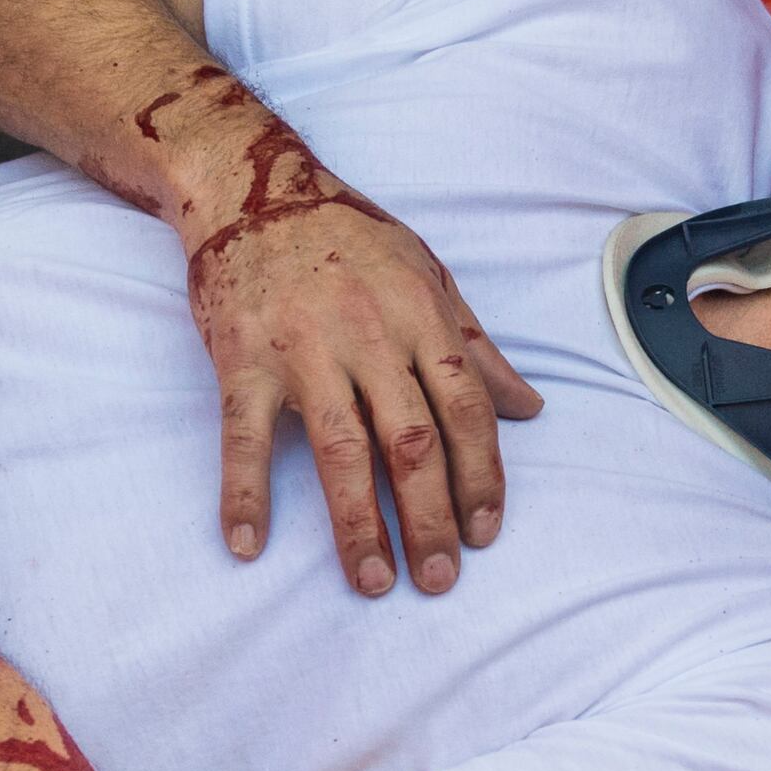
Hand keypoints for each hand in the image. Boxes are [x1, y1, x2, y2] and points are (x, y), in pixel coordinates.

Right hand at [185, 141, 542, 599]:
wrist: (249, 188)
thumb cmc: (346, 236)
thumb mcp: (426, 276)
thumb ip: (476, 347)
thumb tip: (530, 408)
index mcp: (420, 315)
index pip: (465, 408)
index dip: (481, 475)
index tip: (486, 532)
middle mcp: (368, 335)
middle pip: (411, 441)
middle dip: (430, 517)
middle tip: (440, 579)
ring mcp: (302, 349)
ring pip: (340, 450)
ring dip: (357, 524)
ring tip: (372, 582)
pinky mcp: (241, 360)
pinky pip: (244, 436)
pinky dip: (243, 491)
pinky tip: (247, 542)